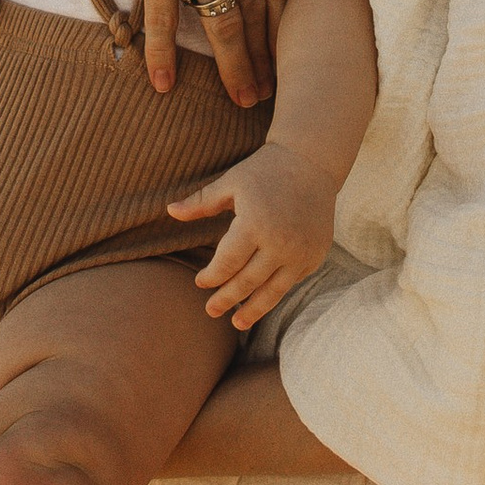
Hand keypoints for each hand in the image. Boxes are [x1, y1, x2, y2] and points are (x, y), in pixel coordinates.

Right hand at [56, 0, 290, 104]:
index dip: (286, 30)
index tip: (288, 60)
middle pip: (258, 8)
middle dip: (265, 58)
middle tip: (268, 94)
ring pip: (222, 20)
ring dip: (232, 67)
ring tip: (240, 98)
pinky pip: (163, 17)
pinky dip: (162, 56)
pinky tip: (163, 84)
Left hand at [172, 143, 334, 332]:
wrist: (312, 162)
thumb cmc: (265, 170)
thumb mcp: (231, 182)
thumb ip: (202, 202)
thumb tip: (169, 211)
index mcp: (254, 223)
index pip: (227, 263)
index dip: (211, 276)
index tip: (200, 282)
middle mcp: (280, 242)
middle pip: (247, 282)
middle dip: (227, 299)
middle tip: (211, 311)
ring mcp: (300, 251)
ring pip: (272, 290)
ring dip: (253, 310)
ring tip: (237, 322)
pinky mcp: (316, 254)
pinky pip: (291, 281)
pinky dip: (275, 292)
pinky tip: (262, 300)